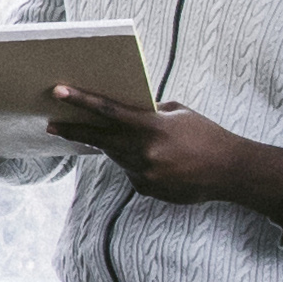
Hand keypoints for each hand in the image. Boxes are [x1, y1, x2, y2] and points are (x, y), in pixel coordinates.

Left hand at [49, 89, 282, 217]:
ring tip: (113, 139)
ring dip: (110, 147)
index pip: (109, 111)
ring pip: (116, 156)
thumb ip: (151, 112)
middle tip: (52, 125)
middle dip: (74, 131)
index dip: (82, 101)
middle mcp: (144, 151)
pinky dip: (136, 164)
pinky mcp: (148, 189)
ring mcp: (145, 173)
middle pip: (100, 139)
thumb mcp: (179, 114)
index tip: (58, 92)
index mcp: (152, 127)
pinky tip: (158, 162)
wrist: (231, 171)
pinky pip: (132, 172)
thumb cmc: (207, 135)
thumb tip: (126, 112)